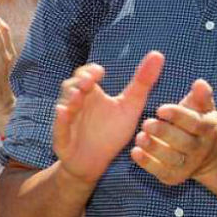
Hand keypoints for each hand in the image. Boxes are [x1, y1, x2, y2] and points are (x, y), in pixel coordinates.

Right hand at [53, 52, 163, 186]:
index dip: (90, 71)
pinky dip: (60, 121)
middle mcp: (76, 104)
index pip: (85, 75)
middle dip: (79, 82)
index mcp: (91, 94)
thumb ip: (142, 81)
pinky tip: (64, 112)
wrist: (95, 162)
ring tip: (78, 95)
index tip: (101, 72)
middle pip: (71, 86)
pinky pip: (58, 128)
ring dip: (70, 100)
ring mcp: (67, 121)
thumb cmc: (111, 131)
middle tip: (89, 81)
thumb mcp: (130, 106)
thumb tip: (158, 54)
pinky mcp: (62, 139)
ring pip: (64, 106)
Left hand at [131, 79, 216, 185]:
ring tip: (139, 137)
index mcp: (207, 129)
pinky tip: (135, 152)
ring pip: (172, 159)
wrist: (206, 155)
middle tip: (146, 123)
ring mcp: (189, 165)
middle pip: (184, 142)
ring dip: (154, 149)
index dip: (178, 116)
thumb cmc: (197, 124)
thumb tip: (199, 83)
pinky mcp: (175, 177)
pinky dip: (147, 163)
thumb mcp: (203, 108)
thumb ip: (201, 95)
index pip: (194, 123)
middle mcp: (200, 148)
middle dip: (164, 133)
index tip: (160, 108)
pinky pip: (161, 172)